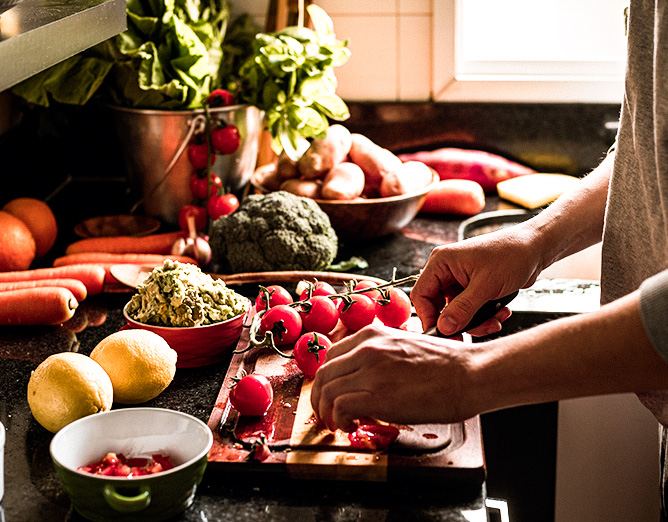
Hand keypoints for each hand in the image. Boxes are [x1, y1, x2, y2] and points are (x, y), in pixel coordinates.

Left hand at [310, 324, 480, 431]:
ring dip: (327, 413)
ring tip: (339, 425)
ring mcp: (370, 370)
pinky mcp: (377, 395)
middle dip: (320, 399)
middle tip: (327, 415)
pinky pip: (340, 407)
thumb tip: (366, 377)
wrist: (470, 373)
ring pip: (327, 391)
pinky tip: (352, 426)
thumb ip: (381, 355)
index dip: (327, 380)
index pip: (331, 356)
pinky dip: (339, 420)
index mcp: (372, 334)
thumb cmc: (447, 364)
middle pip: (324, 375)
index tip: (330, 394)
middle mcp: (367, 348)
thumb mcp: (405, 346)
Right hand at [411, 226, 542, 335]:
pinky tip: (501, 312)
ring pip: (456, 312)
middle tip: (472, 333)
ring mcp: (460, 280)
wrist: (536, 248)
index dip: (429, 317)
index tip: (442, 333)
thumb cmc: (512, 254)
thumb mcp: (486, 286)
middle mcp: (447, 271)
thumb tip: (444, 327)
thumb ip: (462, 309)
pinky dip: (485, 316)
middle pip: (438, 307)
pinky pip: (470, 310)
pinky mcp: (473, 288)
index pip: (421, 295)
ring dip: (476, 321)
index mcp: (442, 262)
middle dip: (458, 322)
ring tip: (495, 320)